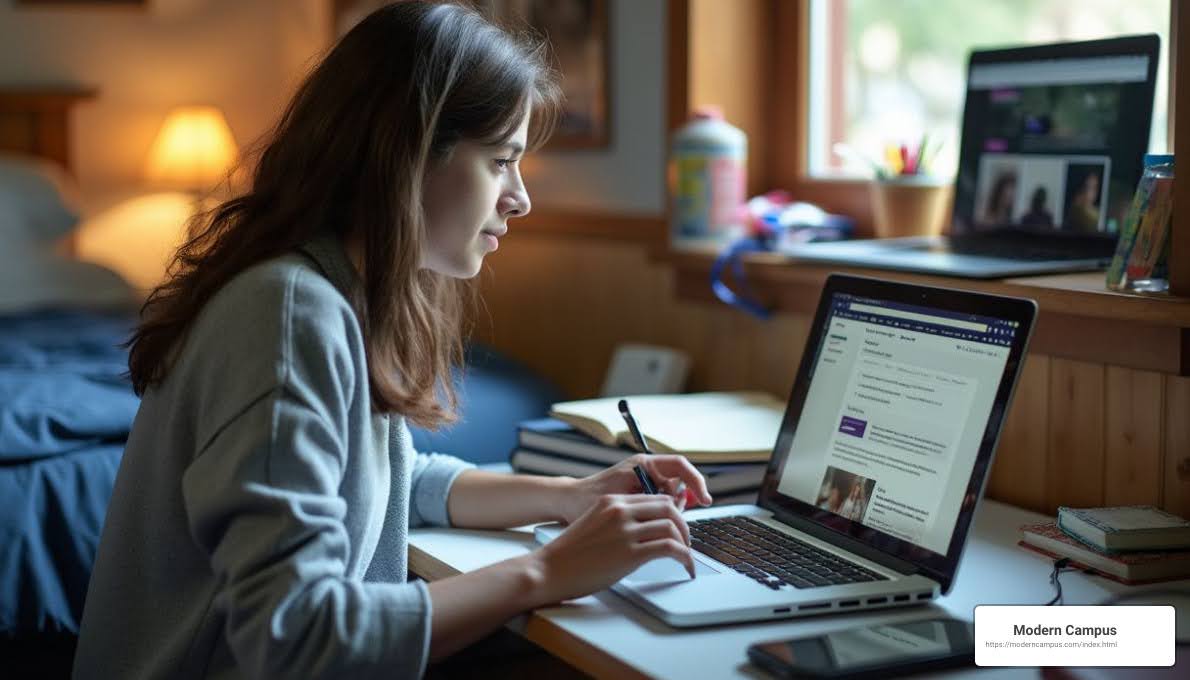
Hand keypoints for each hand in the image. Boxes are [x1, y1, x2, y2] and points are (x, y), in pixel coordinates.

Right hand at [531, 494, 695, 603]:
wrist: (549, 568)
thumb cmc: (569, 553)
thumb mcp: (595, 524)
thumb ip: (619, 521)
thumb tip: (645, 530)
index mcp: (612, 502)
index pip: (655, 498)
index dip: (674, 511)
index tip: (679, 525)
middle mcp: (620, 511)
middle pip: (668, 507)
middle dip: (684, 524)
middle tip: (686, 539)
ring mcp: (625, 531)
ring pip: (672, 526)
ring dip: (686, 542)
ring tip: (686, 555)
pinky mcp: (630, 553)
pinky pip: (670, 548)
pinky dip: (685, 557)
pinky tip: (685, 566)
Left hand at [557, 454, 712, 524]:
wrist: (567, 504)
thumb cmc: (587, 499)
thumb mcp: (622, 501)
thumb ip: (651, 502)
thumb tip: (678, 506)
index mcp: (642, 464)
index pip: (680, 466)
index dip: (696, 481)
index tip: (704, 498)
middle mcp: (644, 470)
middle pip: (679, 484)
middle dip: (683, 502)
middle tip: (678, 520)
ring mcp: (642, 483)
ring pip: (671, 497)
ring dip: (672, 512)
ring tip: (661, 526)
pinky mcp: (638, 496)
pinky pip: (659, 504)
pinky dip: (662, 516)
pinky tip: (655, 529)